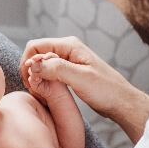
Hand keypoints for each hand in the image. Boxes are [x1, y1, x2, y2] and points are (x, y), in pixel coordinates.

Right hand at [19, 36, 148, 142]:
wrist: (121, 102)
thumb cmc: (105, 90)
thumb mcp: (80, 79)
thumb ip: (55, 69)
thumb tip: (32, 64)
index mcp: (69, 45)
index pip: (35, 47)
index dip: (27, 62)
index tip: (29, 81)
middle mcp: (67, 49)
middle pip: (36, 54)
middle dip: (30, 70)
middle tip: (34, 88)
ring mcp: (67, 60)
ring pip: (41, 64)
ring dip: (36, 76)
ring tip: (40, 91)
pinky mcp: (68, 71)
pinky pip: (48, 72)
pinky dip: (43, 80)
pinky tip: (46, 91)